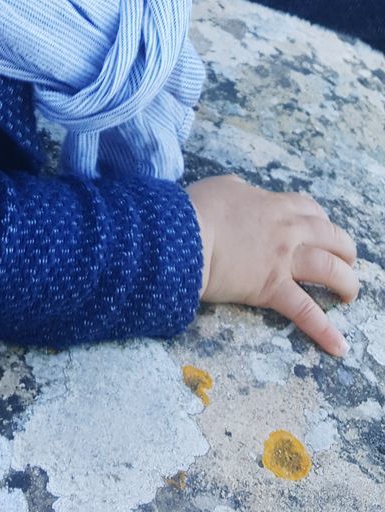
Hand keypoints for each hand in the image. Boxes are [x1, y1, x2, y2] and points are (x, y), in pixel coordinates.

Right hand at [185, 173, 358, 357]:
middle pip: (332, 236)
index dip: (322, 221)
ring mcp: (282, 260)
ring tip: (349, 296)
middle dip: (345, 250)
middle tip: (345, 262)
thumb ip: (238, 190)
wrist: (183, 233)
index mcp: (273, 205)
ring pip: (330, 269)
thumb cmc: (196, 209)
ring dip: (347, 283)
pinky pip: (306, 311)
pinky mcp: (272, 288)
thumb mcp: (222, 187)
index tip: (322, 231)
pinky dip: (325, 330)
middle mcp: (286, 230)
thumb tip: (239, 192)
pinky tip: (339, 346)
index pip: (310, 209)